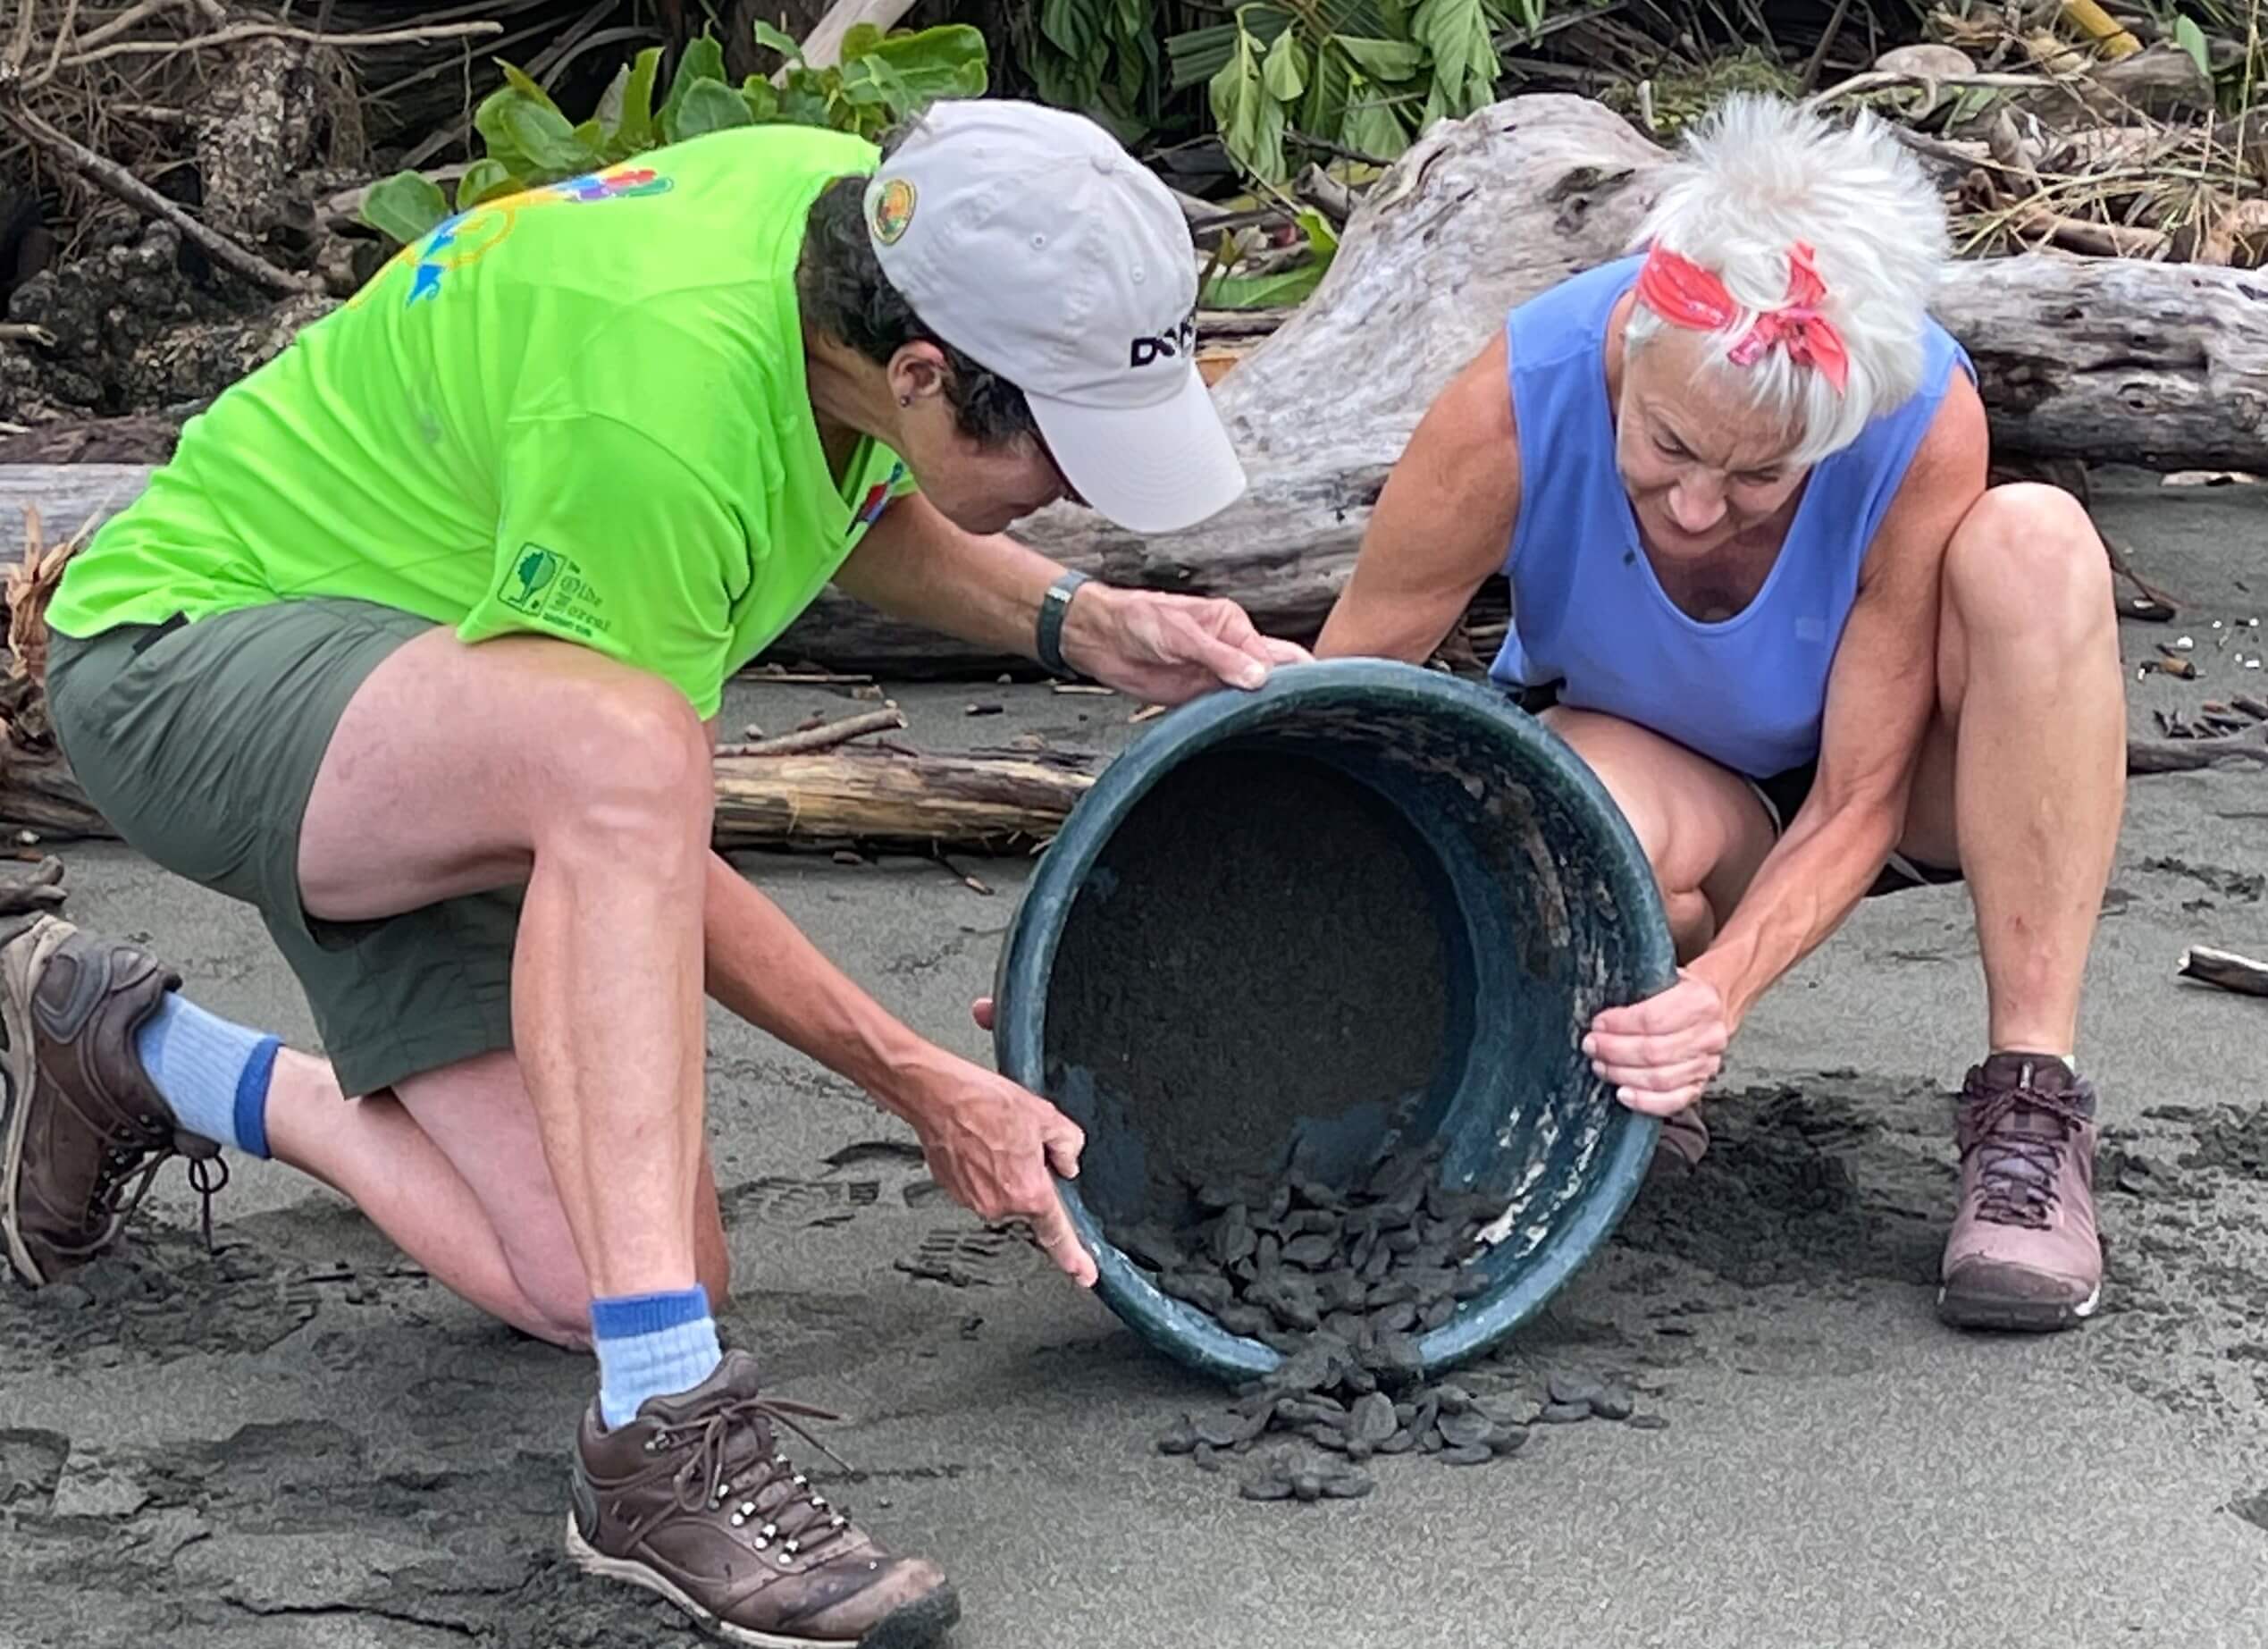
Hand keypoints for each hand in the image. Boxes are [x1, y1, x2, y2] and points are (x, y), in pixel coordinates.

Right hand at [896, 1051, 1097, 1287]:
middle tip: (1020, 1142)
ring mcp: (974, 1201)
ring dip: (1005, 1169)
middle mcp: (1000, 1204)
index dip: (1074, 1256)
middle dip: (1031, 1175)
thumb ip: (1068, 1145)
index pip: (1057, 1233)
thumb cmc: (983, 1103)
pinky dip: (984, 1168)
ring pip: (1004, 1190)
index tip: (1084, 1274)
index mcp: (1029, 1191)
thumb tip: (1069, 1163)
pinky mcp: (955, 1192)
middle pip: (1029, 1199)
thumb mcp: (1044, 1117)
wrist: (937, 1096)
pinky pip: (981, 1185)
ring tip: (995, 1136)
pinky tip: (980, 1142)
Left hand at [1061, 583, 1309, 705]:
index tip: (1299, 695)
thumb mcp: (1181, 633)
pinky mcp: (1197, 698)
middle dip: (1286, 692)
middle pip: (1271, 675)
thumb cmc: (1136, 618)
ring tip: (1274, 726)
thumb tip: (1257, 677)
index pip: (1274, 654)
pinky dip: (1234, 722)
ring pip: (1250, 697)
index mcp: (1232, 625)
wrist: (1099, 638)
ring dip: (1259, 711)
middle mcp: (1229, 651)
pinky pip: (1223, 712)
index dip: (1287, 676)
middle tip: (1300, 714)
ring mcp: (1214, 676)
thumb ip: (1220, 657)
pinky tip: (1245, 732)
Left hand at [1581, 969, 1729, 1116]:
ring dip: (1623, 1074)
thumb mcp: (1663, 978)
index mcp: (1701, 1000)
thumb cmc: (1679, 992)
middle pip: (1654, 1052)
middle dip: (1615, 1051)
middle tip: (1592, 1046)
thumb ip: (1638, 991)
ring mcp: (1708, 1063)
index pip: (1652, 1019)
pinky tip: (1624, 1094)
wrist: (1713, 1007)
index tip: (1598, 1025)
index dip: (1619, 1025)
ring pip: (1660, 1078)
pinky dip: (1645, 1101)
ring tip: (1601, 1066)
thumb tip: (1602, 1013)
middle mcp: (1710, 1034)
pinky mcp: (1701, 1084)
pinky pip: (1673, 1101)